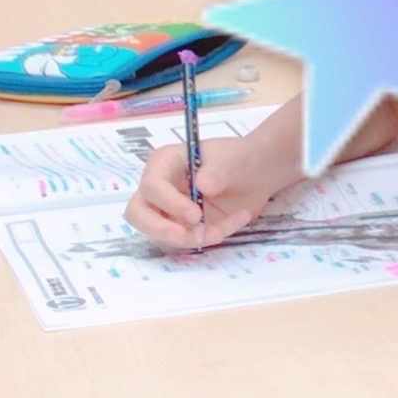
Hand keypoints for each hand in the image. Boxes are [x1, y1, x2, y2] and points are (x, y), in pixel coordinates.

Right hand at [125, 136, 287, 250]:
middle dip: (158, 229)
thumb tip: (202, 185)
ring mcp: (169, 210)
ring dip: (191, 238)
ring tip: (221, 229)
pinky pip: (190, 239)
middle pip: (138, 214)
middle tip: (183, 236)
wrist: (259, 173)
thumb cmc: (239, 158)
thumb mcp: (232, 159)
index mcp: (164, 164)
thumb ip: (217, 171)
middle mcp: (160, 188)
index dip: (169, 203)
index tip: (195, 215)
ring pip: (161, 233)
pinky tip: (238, 217)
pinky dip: (212, 236)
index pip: (151, 186)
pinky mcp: (184, 226)